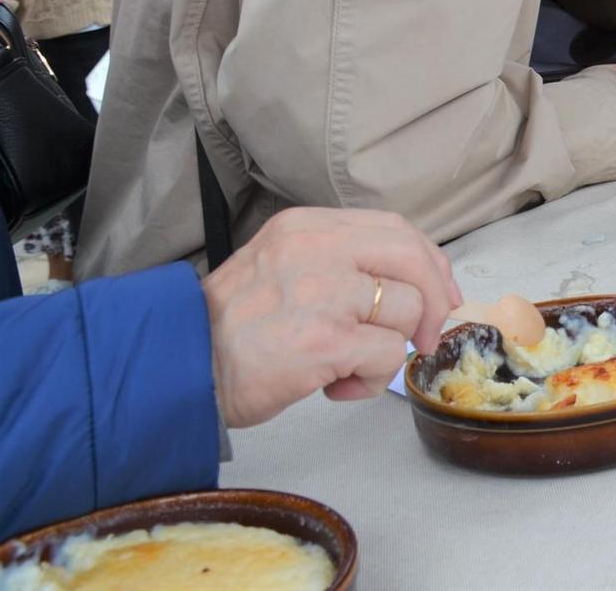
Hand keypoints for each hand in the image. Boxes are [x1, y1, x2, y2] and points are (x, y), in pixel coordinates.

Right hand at [202, 208, 459, 427]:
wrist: (175, 369)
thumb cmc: (230, 329)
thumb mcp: (279, 266)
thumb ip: (338, 264)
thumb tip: (411, 288)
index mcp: (307, 227)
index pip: (396, 230)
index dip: (429, 264)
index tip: (440, 294)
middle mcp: (317, 249)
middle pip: (413, 260)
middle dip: (432, 300)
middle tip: (424, 337)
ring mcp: (323, 293)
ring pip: (404, 312)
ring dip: (387, 350)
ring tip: (344, 369)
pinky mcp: (325, 341)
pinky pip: (387, 355)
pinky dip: (370, 380)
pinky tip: (333, 388)